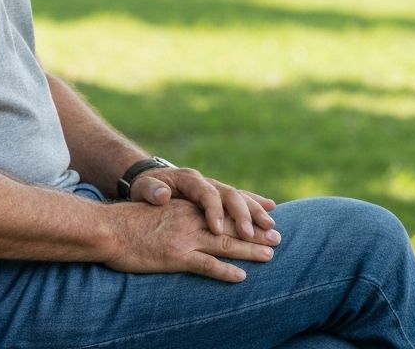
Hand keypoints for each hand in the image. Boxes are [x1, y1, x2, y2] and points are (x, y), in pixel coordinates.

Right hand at [102, 198, 278, 282]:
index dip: (248, 212)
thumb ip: (182, 212)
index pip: (226, 206)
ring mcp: (185, 237)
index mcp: (189, 204)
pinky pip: (206, 264)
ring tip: (270, 255)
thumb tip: (200, 218)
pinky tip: (240, 277)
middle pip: (231, 224)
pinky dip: (225, 271)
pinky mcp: (175, 255)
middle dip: (257, 231)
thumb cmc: (133, 221)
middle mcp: (192, 217)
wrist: (109, 228)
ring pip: (225, 243)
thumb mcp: (162, 210)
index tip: (268, 217)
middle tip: (279, 237)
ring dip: (250, 250)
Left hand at [130, 167, 277, 239]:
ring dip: (255, 211)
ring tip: (270, 227)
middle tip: (250, 235)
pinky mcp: (218, 196)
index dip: (213, 211)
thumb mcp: (143, 188)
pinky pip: (240, 198)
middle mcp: (206, 181)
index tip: (216, 230)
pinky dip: (255, 203)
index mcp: (188, 179)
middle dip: (242, 214)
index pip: (206, 193)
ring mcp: (214, 187)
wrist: (151, 179)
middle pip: (229, 194)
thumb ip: (152, 191)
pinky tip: (271, 210)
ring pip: (239, 197)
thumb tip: (162, 194)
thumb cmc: (145, 188)